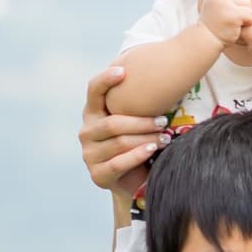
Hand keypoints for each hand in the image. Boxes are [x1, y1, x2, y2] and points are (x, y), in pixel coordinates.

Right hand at [78, 67, 170, 196]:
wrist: (135, 180)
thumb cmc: (138, 143)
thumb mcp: (136, 122)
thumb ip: (138, 104)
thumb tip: (165, 77)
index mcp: (93, 113)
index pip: (94, 91)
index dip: (105, 80)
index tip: (123, 72)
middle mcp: (87, 132)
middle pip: (113, 123)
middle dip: (141, 122)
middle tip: (163, 121)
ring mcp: (89, 155)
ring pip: (119, 142)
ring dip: (146, 139)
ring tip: (165, 138)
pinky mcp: (98, 175)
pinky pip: (118, 163)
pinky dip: (137, 155)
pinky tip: (152, 150)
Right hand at [199, 0, 251, 45]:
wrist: (207, 40)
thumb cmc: (216, 25)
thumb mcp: (221, 7)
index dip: (239, 0)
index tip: (232, 10)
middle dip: (244, 7)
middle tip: (235, 18)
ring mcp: (225, 5)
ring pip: (249, 3)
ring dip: (247, 14)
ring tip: (237, 22)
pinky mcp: (233, 15)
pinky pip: (250, 13)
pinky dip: (249, 21)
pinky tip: (240, 26)